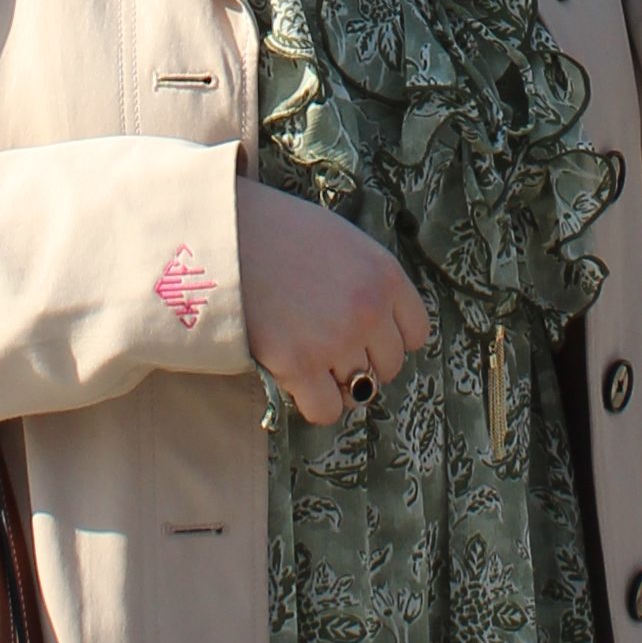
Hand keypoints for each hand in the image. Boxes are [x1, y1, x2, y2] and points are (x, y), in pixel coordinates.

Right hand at [232, 173, 432, 426]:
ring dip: (339, 384)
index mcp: (385, 275)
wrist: (224, 233)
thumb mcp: (343, 243)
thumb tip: (380, 330)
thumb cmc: (280, 233)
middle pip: (390, 366)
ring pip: (362, 391)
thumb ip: (370, 282)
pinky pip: (326, 410)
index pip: (416, 334)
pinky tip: (295, 379)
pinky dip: (313, 403)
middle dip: (364, 361)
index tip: (364, 335)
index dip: (388, 338)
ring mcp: (335, 339)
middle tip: (328, 346)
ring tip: (311, 362)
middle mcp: (368, 309)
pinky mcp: (298, 364)